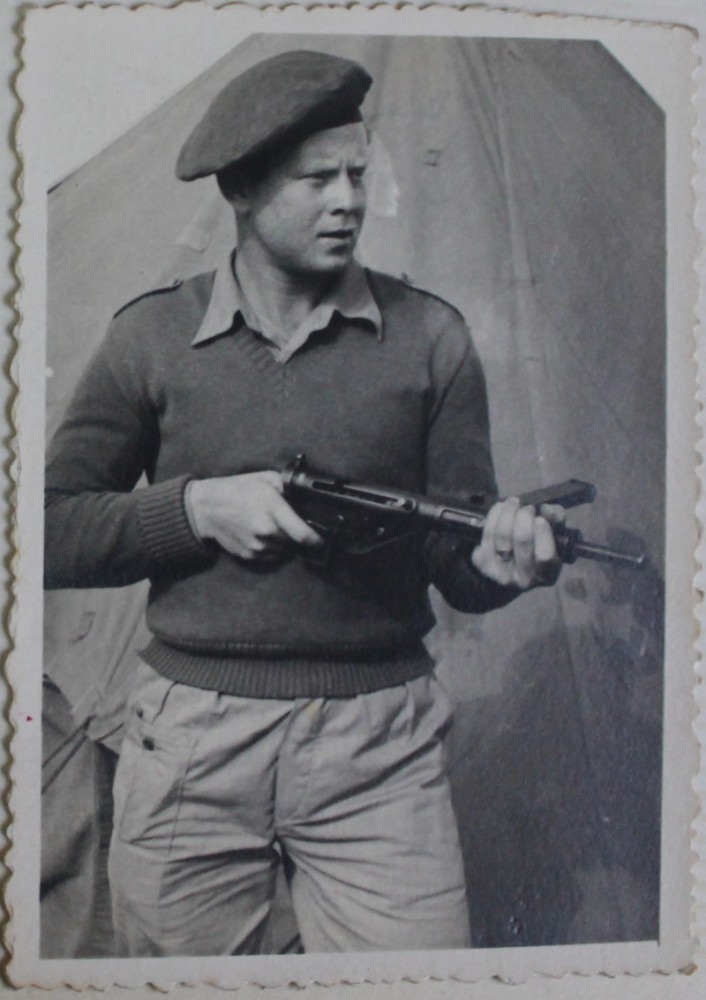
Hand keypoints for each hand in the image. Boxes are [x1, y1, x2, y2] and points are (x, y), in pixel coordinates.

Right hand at [187, 471, 321, 560]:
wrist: (206, 508)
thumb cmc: (238, 490)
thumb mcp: (266, 479)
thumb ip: (290, 488)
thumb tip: (309, 497)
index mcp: (273, 509)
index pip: (302, 534)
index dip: (317, 540)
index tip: (323, 540)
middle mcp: (266, 531)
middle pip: (295, 542)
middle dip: (296, 535)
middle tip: (289, 523)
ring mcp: (257, 546)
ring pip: (283, 550)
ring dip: (284, 542)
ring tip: (272, 526)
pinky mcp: (250, 556)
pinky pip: (270, 556)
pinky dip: (271, 548)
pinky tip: (261, 534)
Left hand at [471, 498, 564, 589]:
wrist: (512, 568)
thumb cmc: (539, 548)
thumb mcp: (556, 537)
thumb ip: (558, 521)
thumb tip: (547, 508)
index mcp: (547, 573)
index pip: (545, 555)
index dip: (542, 534)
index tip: (540, 518)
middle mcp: (524, 578)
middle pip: (522, 541)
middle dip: (524, 517)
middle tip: (528, 508)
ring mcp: (501, 572)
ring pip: (502, 535)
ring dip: (508, 512)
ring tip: (514, 502)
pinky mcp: (484, 563)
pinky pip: (488, 533)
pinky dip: (494, 515)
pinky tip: (501, 508)